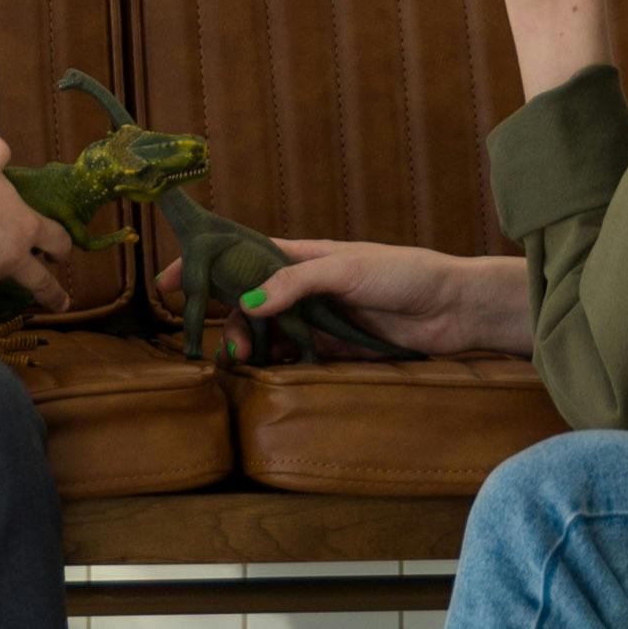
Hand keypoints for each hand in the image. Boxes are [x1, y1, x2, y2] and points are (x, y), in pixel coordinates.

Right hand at [241, 240, 532, 362]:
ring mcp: (321, 319)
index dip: (212, 265)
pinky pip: (298, 356)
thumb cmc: (405, 273)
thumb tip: (249, 302)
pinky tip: (266, 372)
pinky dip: (278, 363)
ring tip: (240, 360)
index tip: (173, 280)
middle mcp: (308, 287)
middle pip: (253, 300)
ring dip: (251, 343)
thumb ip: (297, 282)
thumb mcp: (346, 268)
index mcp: (305, 256)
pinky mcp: (338, 348)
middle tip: (218, 340)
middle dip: (228, 317)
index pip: (247, 256)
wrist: (454, 308)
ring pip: (272, 331)